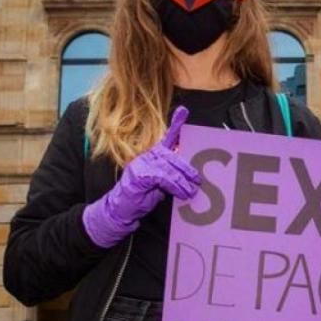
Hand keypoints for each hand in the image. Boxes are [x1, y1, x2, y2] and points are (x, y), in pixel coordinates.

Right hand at [82, 106, 201, 247]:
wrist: (122, 209)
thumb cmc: (143, 196)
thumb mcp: (162, 184)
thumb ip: (172, 175)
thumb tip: (190, 175)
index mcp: (153, 155)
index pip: (166, 138)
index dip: (175, 124)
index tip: (183, 111)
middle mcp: (147, 155)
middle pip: (172, 155)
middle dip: (187, 169)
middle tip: (197, 181)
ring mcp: (141, 163)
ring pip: (169, 167)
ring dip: (183, 181)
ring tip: (191, 191)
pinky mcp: (139, 174)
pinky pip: (162, 177)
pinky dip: (174, 185)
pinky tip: (181, 192)